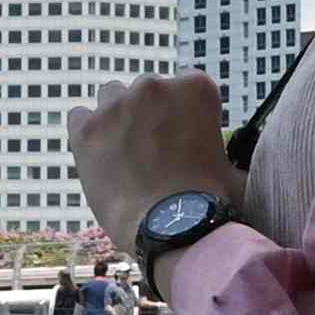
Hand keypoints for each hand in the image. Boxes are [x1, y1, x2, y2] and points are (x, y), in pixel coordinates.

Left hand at [68, 72, 239, 249]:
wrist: (171, 229)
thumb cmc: (213, 203)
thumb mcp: (235, 165)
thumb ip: (230, 147)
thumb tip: (235, 159)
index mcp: (196, 87)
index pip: (185, 85)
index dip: (183, 112)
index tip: (182, 136)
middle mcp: (154, 86)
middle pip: (147, 90)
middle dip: (149, 113)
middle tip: (153, 149)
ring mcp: (116, 105)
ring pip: (111, 96)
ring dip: (117, 116)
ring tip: (124, 153)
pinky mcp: (85, 128)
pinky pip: (79, 116)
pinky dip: (87, 132)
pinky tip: (98, 157)